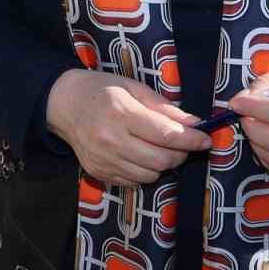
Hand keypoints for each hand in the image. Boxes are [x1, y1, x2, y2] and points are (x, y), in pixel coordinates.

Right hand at [45, 70, 212, 184]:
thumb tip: (194, 124)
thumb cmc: (100, 90)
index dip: (191, 139)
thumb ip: (163, 107)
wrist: (62, 103)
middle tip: (182, 143)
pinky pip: (134, 182)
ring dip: (162, 164)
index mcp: (121, 113)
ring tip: (157, 147)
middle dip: (180, 154)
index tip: (206, 139)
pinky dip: (144, 171)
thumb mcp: (132, 87)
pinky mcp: (99, 173)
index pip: (166, 135)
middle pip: (162, 160)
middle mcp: (111, 140)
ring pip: (150, 175)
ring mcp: (103, 160)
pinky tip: (138, 154)